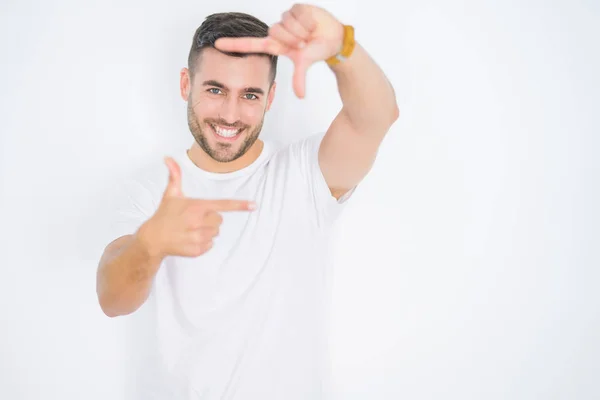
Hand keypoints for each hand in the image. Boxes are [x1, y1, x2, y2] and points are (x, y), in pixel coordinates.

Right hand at [137, 157, 256, 258]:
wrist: (152, 238)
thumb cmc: (164, 214)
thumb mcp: (170, 194)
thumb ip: (174, 175)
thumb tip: (168, 157)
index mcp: (196, 206)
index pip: (223, 205)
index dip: (239, 205)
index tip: (254, 205)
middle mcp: (199, 222)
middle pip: (220, 220)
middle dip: (210, 219)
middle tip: (194, 219)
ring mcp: (198, 237)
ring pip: (216, 233)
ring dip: (207, 231)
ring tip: (190, 229)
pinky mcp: (197, 250)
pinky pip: (210, 245)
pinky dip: (202, 243)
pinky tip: (189, 238)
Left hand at [214, 4, 343, 97]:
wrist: (334, 39)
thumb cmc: (316, 50)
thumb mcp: (305, 63)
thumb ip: (299, 78)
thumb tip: (301, 96)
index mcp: (275, 44)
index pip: (250, 44)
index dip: (234, 45)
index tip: (216, 44)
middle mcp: (278, 30)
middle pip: (275, 31)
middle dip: (293, 39)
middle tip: (304, 43)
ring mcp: (286, 18)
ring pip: (286, 22)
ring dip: (301, 30)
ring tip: (309, 33)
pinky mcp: (295, 8)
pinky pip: (297, 14)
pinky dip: (307, 21)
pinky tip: (312, 23)